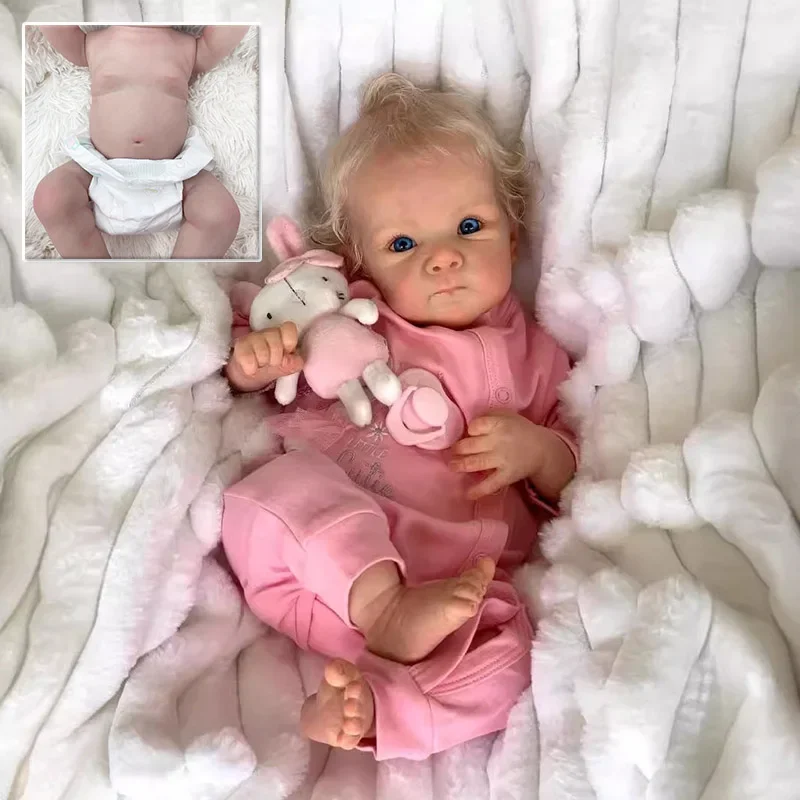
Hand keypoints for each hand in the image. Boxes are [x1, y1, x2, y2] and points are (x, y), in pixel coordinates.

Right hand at [226, 322, 302, 392]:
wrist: (248, 373)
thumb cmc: (270, 366)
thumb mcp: (284, 367)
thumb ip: (293, 364)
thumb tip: (297, 361)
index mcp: (283, 335)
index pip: (289, 328)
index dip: (289, 342)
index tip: (287, 353)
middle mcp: (268, 333)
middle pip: (276, 343)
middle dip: (276, 359)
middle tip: (272, 363)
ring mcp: (253, 337)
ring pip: (262, 351)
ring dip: (263, 363)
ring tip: (261, 365)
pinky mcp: (240, 345)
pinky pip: (247, 357)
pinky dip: (251, 368)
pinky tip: (251, 369)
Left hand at [450, 412, 573, 500]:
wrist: (542, 449)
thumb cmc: (520, 431)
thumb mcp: (507, 416)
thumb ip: (489, 416)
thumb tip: (469, 425)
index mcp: (499, 425)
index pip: (476, 426)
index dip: (470, 430)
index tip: (469, 434)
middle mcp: (499, 441)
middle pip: (471, 445)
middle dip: (458, 449)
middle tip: (452, 452)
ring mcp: (502, 459)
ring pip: (476, 462)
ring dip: (460, 465)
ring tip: (452, 466)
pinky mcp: (506, 475)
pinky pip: (491, 484)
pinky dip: (478, 490)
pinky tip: (468, 494)